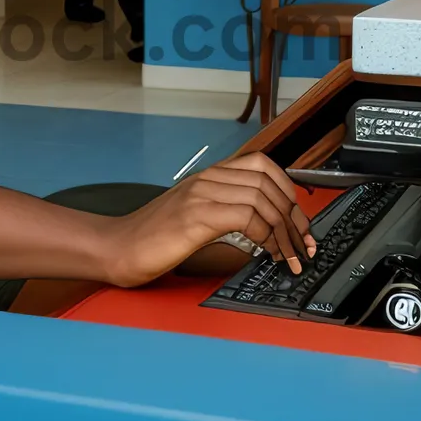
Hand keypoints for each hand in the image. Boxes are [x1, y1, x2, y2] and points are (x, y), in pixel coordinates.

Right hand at [100, 153, 315, 287]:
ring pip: (261, 197)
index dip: (288, 190)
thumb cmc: (154, 237)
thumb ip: (224, 210)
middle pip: (267, 180)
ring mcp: (200, 195)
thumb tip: (265, 227)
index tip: (300, 222)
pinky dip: (265, 236)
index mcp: (208, 176)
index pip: (262, 165)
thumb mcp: (194, 216)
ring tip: (288, 255)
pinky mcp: (195, 217)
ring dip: (284, 230)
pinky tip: (267, 253)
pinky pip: (245, 216)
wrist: (118, 247)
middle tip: (302, 244)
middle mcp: (206, 179)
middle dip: (294, 215)